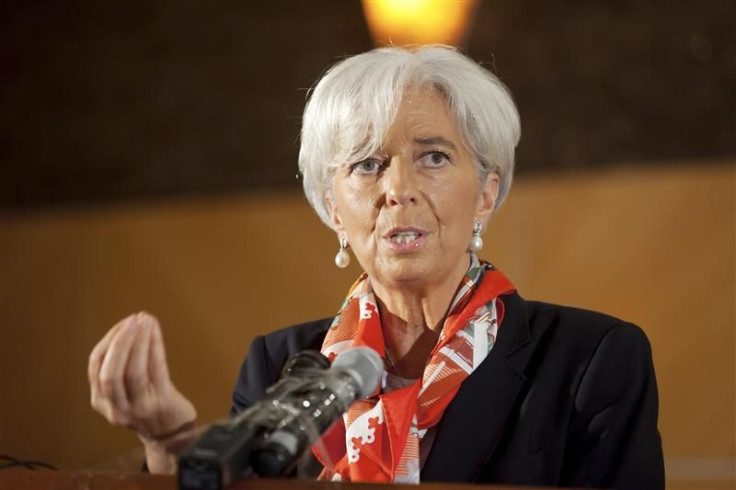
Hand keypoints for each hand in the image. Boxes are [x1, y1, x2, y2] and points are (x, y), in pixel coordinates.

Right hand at [88, 312, 196, 472]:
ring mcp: (139, 407)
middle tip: (132, 320)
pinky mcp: (161, 402)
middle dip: (120, 342)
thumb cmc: (147, 405)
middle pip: (110, 372)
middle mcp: (116, 408)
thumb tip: (126, 328)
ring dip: (139, 342)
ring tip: (145, 321)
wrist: (171, 435)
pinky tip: (155, 333)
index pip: (96, 366)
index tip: (123, 323)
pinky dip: (154, 347)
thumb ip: (118, 368)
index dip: (109, 341)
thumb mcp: (123, 392)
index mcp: (100, 402)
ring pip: (133, 371)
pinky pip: (156, 370)